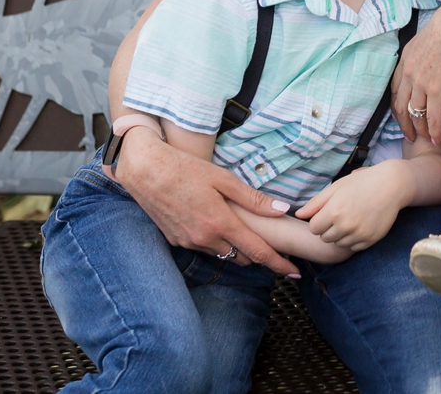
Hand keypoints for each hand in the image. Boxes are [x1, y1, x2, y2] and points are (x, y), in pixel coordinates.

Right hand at [111, 126, 298, 273]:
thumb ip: (253, 198)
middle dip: (257, 254)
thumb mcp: (223, 178)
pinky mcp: (176, 241)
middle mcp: (204, 239)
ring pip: (222, 254)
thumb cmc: (186, 169)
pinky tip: (216, 225)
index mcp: (220, 223)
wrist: (146, 171)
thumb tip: (282, 209)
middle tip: (271, 242)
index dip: (278, 264)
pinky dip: (216, 242)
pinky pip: (204, 248)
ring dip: (235, 248)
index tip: (295, 273)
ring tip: (245, 231)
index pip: (257, 252)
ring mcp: (188, 243)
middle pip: (240, 257)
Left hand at [294, 161, 408, 252]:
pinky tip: (361, 224)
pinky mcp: (370, 241)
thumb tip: (298, 215)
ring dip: (341, 235)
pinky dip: (354, 239)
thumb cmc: (362, 182)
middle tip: (341, 214)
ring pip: (338, 244)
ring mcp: (358, 235)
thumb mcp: (337, 187)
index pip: (313, 228)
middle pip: (325, 238)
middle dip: (329, 228)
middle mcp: (345, 225)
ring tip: (351, 218)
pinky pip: (353, 247)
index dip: (318, 220)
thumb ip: (316, 202)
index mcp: (334, 211)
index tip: (327, 212)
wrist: (392, 185)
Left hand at [392, 0, 440, 143]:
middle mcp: (409, 71)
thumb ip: (427, 51)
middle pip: (401, 105)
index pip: (396, 88)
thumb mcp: (431, 36)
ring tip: (424, 139)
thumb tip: (434, 58)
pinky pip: (432, 116)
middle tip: (409, 135)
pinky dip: (433, 130)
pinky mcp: (436, 89)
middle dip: (404, 123)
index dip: (398, 105)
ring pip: (415, 114)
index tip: (401, 115)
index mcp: (407, 57)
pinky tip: (436, 139)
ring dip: (419, 129)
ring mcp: (421, 82)